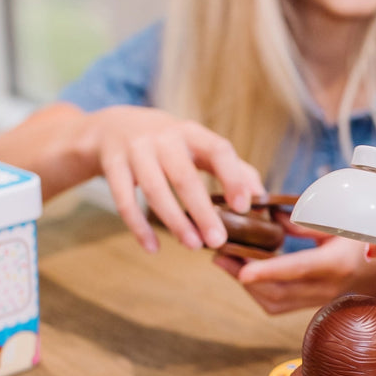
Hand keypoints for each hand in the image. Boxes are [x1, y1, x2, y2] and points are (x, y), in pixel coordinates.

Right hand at [82, 105, 263, 252]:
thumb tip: (263, 199)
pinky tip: (153, 248)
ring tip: (193, 246)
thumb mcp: (200, 147)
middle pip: (184, 176)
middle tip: (218, 241)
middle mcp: (163, 137)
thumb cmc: (171, 145)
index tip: (245, 207)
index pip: (218, 150)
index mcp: (193, 133)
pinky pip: (124, 201)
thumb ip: (234, 169)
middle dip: (202, 211)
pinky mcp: (112, 165)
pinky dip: (139, 227)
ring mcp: (135, 150)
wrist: (112, 127)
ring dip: (175, 221)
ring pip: (154, 189)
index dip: (233, 177)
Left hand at [219, 235, 369, 313]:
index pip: (298, 269)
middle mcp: (327, 287)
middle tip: (220, 256)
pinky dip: (259, 291)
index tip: (243, 271)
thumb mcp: (343, 223)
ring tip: (228, 263)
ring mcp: (319, 301)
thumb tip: (274, 219)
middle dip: (244, 277)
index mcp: (336, 262)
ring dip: (248, 286)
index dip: (269, 271)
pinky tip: (248, 272)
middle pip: (278, 292)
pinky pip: (279, 305)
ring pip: (275, 304)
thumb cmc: (364, 240)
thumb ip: (309, 223)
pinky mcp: (312, 306)